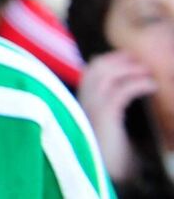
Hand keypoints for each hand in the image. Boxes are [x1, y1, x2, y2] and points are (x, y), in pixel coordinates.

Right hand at [78, 50, 157, 181]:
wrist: (105, 175)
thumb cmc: (109, 155)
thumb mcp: (107, 127)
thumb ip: (108, 109)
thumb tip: (124, 92)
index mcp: (81, 103)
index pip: (88, 71)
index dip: (106, 60)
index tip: (125, 56)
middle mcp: (83, 101)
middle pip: (96, 67)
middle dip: (117, 59)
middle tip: (138, 58)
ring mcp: (91, 107)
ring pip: (107, 75)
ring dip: (129, 68)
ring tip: (147, 70)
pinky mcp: (105, 115)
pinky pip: (122, 91)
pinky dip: (138, 84)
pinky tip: (151, 85)